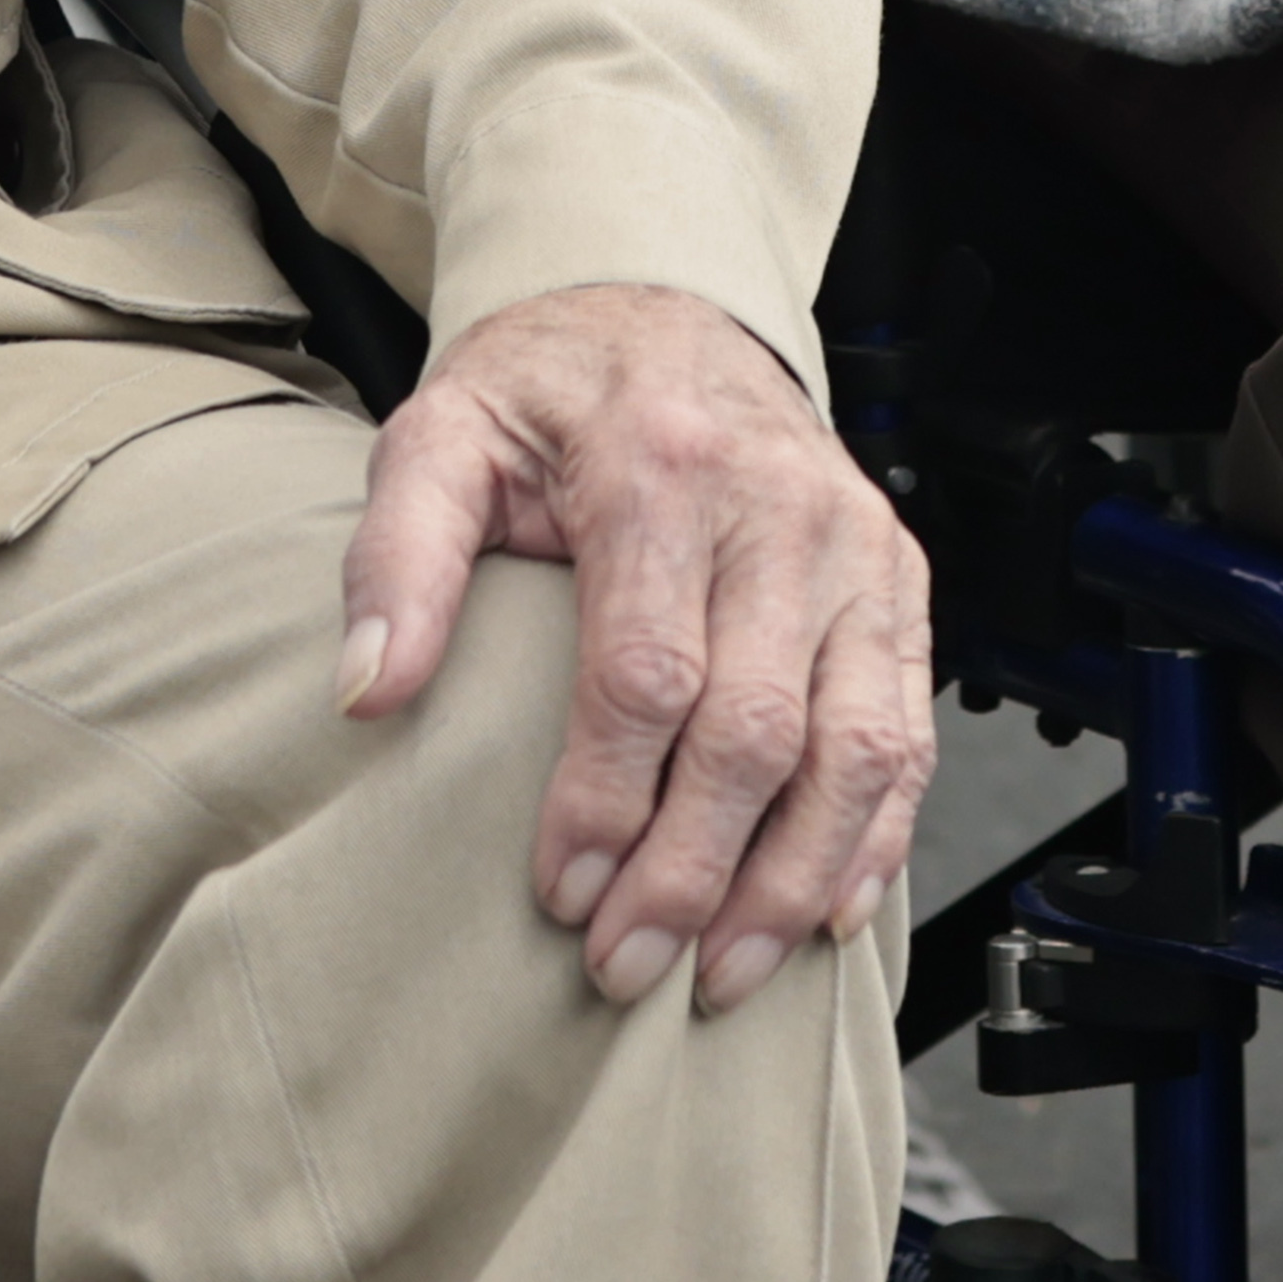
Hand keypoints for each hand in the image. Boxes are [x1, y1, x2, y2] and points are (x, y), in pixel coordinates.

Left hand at [342, 278, 937, 1016]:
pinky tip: (827, 912)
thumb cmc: (554, 391)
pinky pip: (911, 730)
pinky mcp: (900, 582)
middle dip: (696, 870)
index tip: (562, 892)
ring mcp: (858, 550)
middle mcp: (782, 510)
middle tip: (628, 964)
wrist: (669, 310)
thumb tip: (371, 688)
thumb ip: (397, 558)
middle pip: (759, 729)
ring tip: (724, 971)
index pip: (649, 671)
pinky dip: (878, 836)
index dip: (609, 799)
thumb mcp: (441, 436)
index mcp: (664, 469)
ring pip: (857, 747)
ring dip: (794, 880)